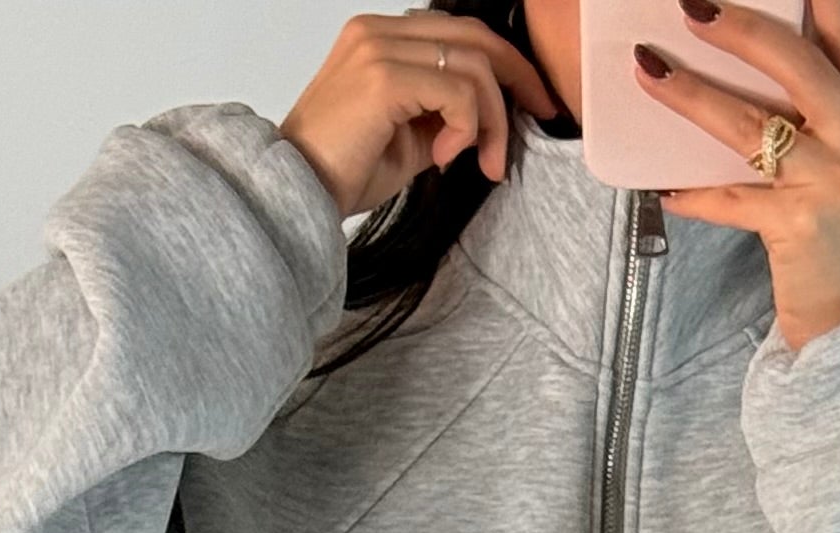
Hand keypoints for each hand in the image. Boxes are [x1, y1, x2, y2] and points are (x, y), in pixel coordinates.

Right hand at [280, 10, 560, 217]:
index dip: (507, 64)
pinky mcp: (383, 76)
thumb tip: (488, 117)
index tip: (535, 102)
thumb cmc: (344, 172)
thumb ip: (445, 114)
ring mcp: (379, 48)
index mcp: (382, 36)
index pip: (462, 33)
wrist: (297, 194)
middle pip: (476, 38)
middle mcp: (379, 30)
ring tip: (483, 163)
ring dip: (493, 121)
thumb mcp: (410, 137)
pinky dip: (467, 128)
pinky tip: (444, 160)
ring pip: (474, 67)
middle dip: (519, 80)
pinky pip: (458, 93)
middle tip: (542, 118)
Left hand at [641, 0, 839, 348]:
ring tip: (649, 70)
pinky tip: (664, 188)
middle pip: (795, 63)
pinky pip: (731, 199)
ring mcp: (833, 183)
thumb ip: (826, 100)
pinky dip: (694, 195)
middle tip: (691, 7)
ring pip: (751, 126)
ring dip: (693, 95)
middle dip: (738, 28)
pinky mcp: (800, 228)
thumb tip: (758, 46)